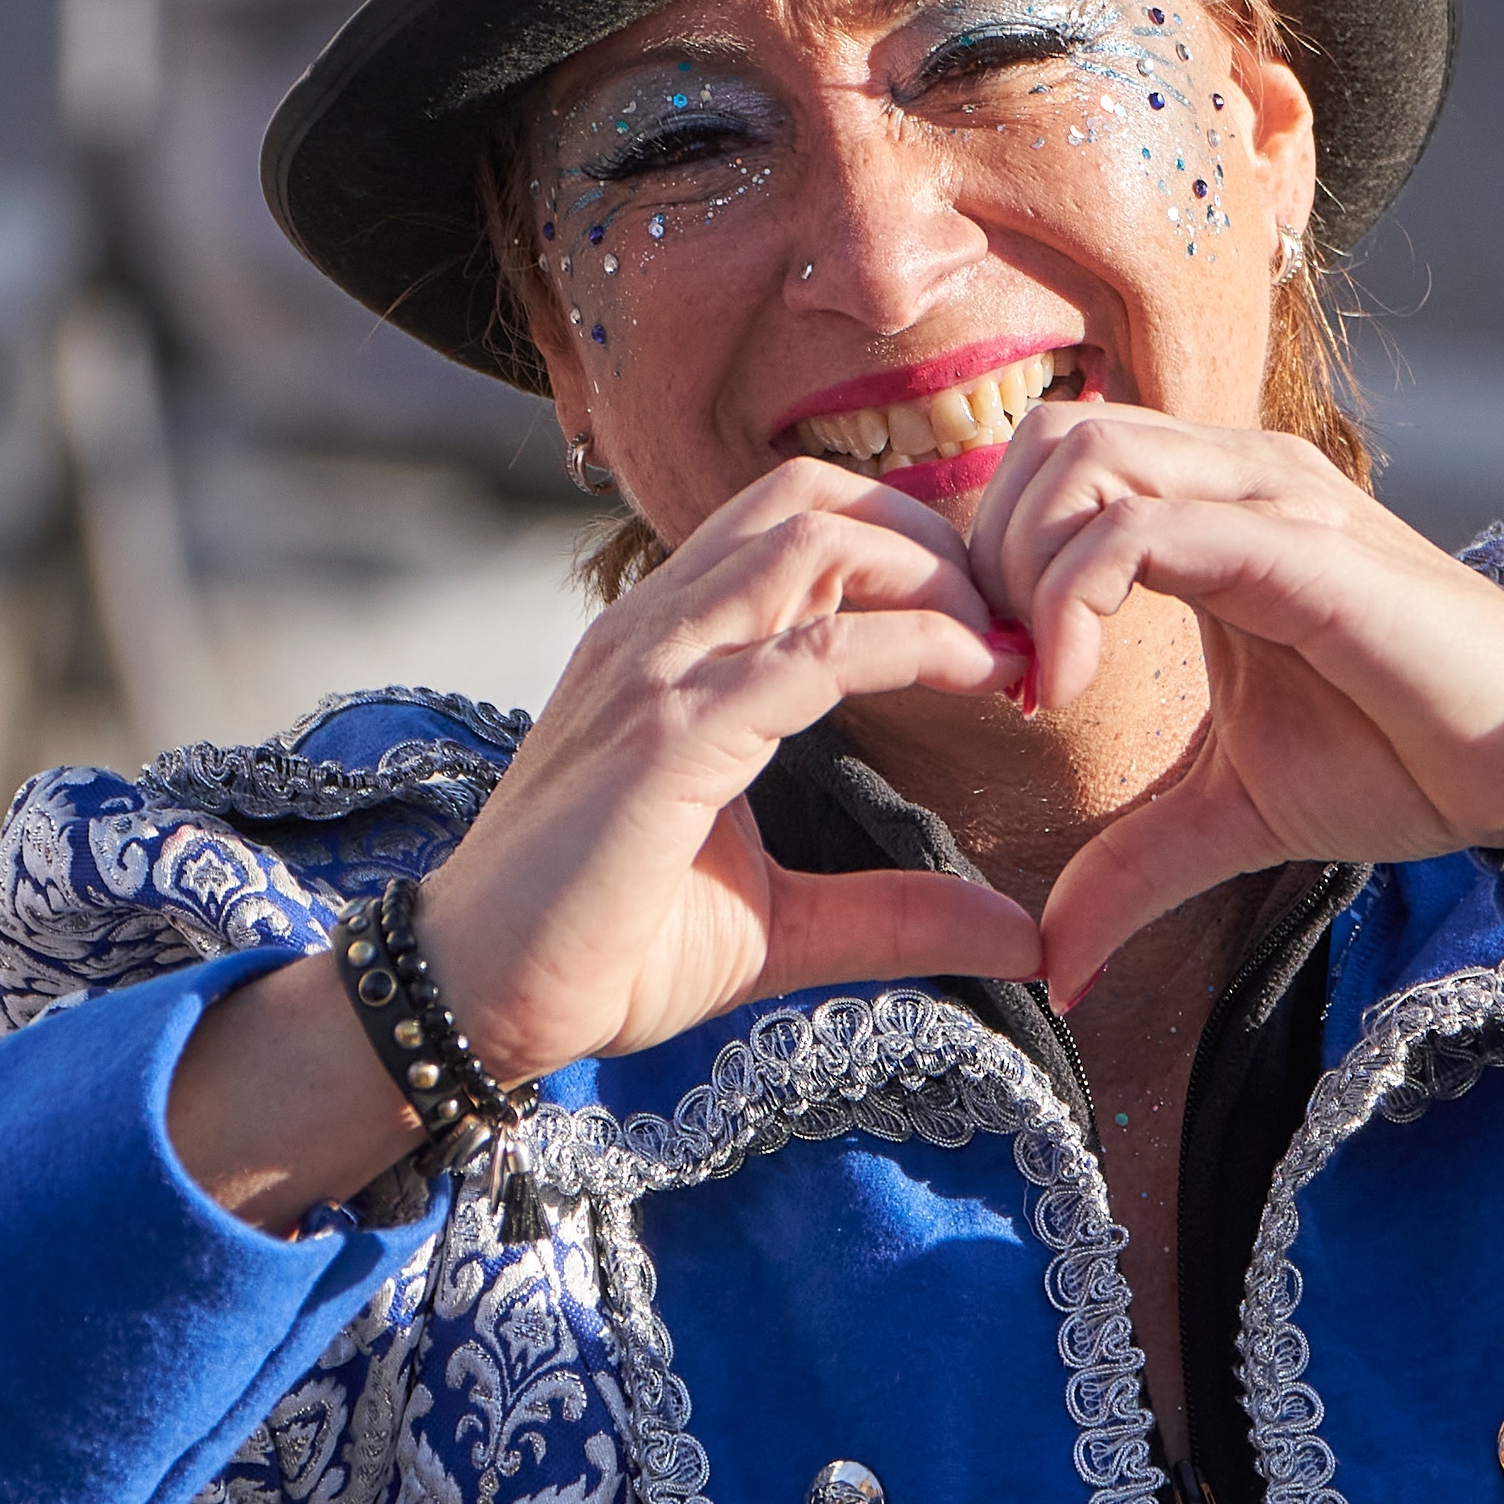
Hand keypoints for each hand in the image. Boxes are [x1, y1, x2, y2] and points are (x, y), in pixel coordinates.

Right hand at [410, 459, 1041, 1079]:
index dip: (913, 554)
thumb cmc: (608, 950)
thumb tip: (1025, 936)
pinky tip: (980, 676)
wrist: (478, 1001)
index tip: (999, 635)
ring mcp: (653, 671)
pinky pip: (810, 651)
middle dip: (934, 542)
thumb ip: (898, 912)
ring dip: (934, 578)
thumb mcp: (786, 926)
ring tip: (1004, 647)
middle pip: (812, 502)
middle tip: (1014, 628)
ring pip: (812, 542)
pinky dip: (914, 644)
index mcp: (670, 647)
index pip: (798, 527)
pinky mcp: (665, 737)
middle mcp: (656, 631)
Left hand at [959, 403, 1503, 1002]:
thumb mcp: (1229, 815)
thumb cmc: (1401, 758)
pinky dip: (1074, 597)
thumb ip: (1131, 867)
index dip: (994, 558)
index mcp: (1210, 509)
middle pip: (1050, 437)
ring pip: (1085, 458)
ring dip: (1025, 568)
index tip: (1006, 683)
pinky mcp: (1301, 548)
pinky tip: (1072, 689)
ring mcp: (1271, 499)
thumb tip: (1053, 964)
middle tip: (1009, 675)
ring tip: (1044, 681)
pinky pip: (1145, 529)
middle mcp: (1235, 477)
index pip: (1052, 460)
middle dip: (990, 553)